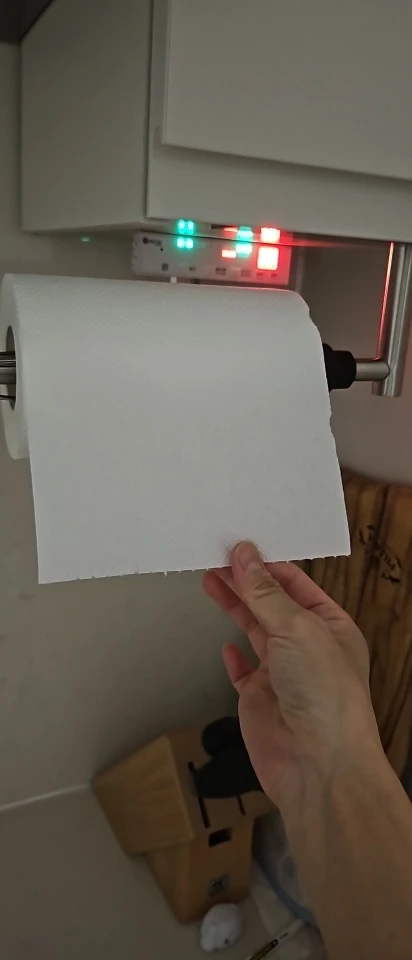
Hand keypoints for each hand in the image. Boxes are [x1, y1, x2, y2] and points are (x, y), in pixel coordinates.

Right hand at [203, 541, 381, 806]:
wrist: (317, 766)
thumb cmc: (326, 698)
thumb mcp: (297, 629)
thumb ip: (265, 592)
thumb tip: (245, 556)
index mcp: (331, 627)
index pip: (296, 584)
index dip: (268, 564)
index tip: (239, 544)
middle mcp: (308, 648)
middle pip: (271, 604)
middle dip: (245, 580)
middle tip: (215, 556)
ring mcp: (283, 674)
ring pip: (254, 630)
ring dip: (234, 606)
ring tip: (210, 579)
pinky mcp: (259, 700)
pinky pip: (243, 672)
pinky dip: (233, 656)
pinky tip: (226, 642)